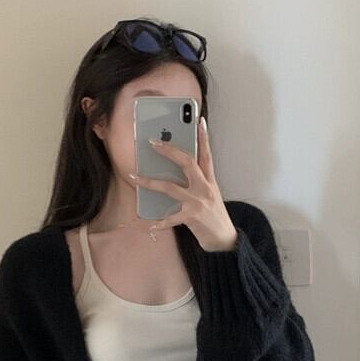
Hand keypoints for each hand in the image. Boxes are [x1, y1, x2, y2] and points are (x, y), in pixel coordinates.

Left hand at [127, 116, 238, 251]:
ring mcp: (198, 202)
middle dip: (169, 151)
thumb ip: (197, 182)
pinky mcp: (193, 217)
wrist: (225, 239)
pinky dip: (159, 222)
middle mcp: (205, 188)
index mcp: (210, 180)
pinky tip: (149, 224)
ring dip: (149, 182)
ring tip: (134, 177)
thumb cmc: (213, 216)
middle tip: (153, 142)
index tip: (200, 121)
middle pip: (187, 163)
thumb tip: (177, 172)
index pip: (207, 154)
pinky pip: (171, 218)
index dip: (204, 137)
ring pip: (170, 187)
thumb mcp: (210, 195)